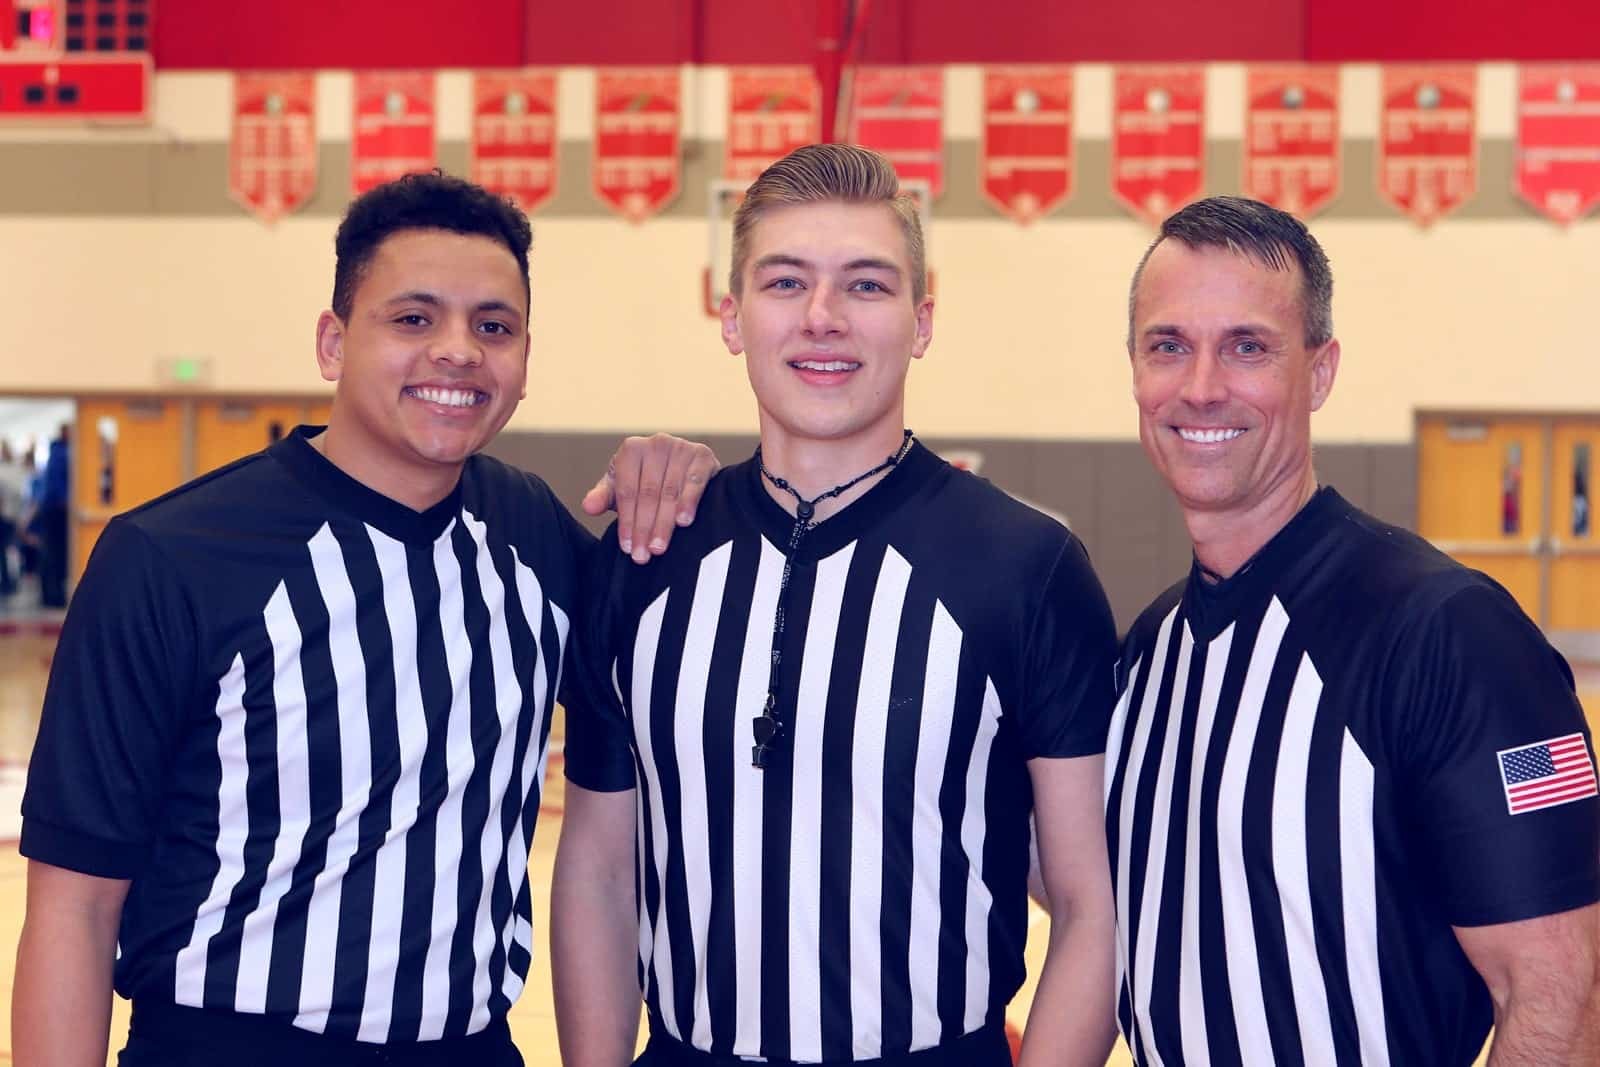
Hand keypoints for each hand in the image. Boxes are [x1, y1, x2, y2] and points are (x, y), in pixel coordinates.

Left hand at [582, 434, 718, 563]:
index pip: (627, 491)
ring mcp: (681, 447)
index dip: (626, 521)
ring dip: (665, 523)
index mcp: (631, 450)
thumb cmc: (645, 480)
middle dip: (644, 528)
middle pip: (648, 493)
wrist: (683, 467)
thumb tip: (588, 507)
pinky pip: (695, 482)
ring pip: (670, 492)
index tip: (628, 548)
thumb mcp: (621, 487)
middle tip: (643, 555)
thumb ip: (604, 496)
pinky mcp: (703, 455)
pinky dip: (689, 502)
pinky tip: (683, 522)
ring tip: (659, 547)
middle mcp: (656, 444)